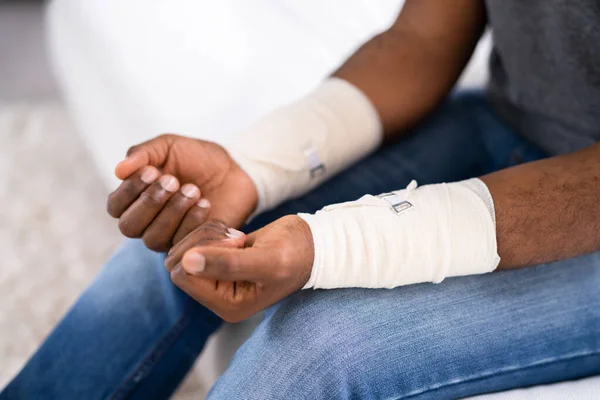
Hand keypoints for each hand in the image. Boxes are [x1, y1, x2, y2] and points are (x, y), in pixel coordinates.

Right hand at [106, 134, 257, 251]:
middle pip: (129, 227)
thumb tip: (118, 170)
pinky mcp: (190, 246)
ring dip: (172, 212)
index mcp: (135, 198)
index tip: (151, 171)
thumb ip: (143, 154)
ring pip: (153, 239)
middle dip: (149, 203)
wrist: (235, 170)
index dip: (129, 191)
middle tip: (173, 181)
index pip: (115, 206)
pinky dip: (192, 221)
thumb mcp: (169, 146)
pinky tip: (204, 203)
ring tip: (193, 189)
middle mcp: (146, 222)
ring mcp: (168, 237)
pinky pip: (181, 244)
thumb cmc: (197, 158)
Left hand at [164, 216, 313, 321]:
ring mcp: (217, 278)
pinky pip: (195, 241)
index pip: (182, 275)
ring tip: (239, 237)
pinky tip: (236, 235)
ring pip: (184, 248)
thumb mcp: (266, 260)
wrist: (313, 243)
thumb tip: (187, 262)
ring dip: (209, 234)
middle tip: (236, 238)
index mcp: (226, 305)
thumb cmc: (296, 253)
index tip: (236, 244)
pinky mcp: (218, 261)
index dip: (202, 252)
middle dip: (203, 241)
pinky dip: (212, 230)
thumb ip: (228, 264)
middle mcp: (217, 295)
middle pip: (177, 262)